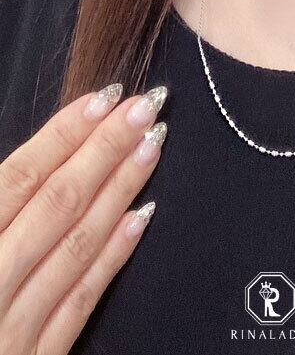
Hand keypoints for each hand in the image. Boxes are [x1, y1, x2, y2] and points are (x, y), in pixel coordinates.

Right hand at [0, 83, 168, 354]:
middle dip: (106, 148)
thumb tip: (20, 168)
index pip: (18, 177)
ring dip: (121, 189)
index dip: (65, 134)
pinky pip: (81, 302)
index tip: (106, 97)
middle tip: (148, 107)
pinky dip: (113, 256)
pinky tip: (142, 217)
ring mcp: (13, 325)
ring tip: (154, 146)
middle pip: (58, 201)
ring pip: (79, 242)